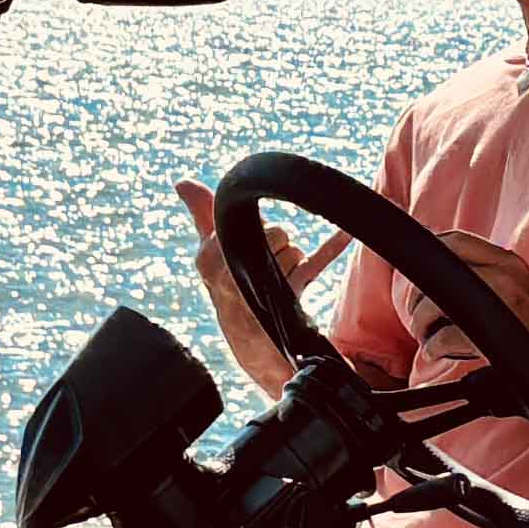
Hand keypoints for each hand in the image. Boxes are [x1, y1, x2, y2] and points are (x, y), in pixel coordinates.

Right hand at [176, 178, 344, 393]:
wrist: (252, 345)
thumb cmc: (230, 289)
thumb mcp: (211, 256)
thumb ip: (200, 215)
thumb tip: (181, 182)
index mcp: (208, 260)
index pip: (242, 221)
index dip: (250, 231)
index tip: (244, 250)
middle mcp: (230, 277)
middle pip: (275, 233)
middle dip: (278, 243)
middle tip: (266, 267)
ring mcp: (261, 292)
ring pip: (294, 251)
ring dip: (294, 262)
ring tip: (279, 284)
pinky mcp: (290, 301)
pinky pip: (315, 263)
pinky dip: (332, 246)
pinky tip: (347, 233)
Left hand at [410, 228, 528, 386]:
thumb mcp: (518, 285)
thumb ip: (488, 272)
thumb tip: (445, 275)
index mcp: (508, 261)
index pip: (456, 241)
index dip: (430, 255)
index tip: (419, 275)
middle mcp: (504, 274)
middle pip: (440, 270)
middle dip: (418, 294)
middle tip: (416, 312)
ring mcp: (500, 302)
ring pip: (437, 303)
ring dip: (422, 323)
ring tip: (425, 336)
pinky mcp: (495, 333)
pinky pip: (446, 335)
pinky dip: (434, 346)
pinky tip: (436, 351)